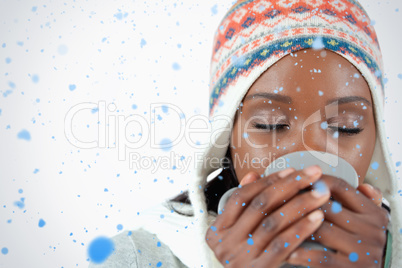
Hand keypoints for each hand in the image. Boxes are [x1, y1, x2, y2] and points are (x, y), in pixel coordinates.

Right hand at [205, 166, 329, 266]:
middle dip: (289, 186)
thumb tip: (253, 175)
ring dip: (300, 205)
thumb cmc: (246, 259)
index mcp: (217, 231)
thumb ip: (244, 205)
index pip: (241, 196)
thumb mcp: (238, 232)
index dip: (267, 181)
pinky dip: (301, 229)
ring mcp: (240, 258)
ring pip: (273, 223)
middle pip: (259, 205)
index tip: (291, 170)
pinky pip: (283, 245)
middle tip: (313, 174)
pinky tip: (317, 218)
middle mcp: (225, 243)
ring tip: (320, 194)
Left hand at [287, 176, 388, 267]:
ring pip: (321, 230)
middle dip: (299, 203)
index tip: (296, 181)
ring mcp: (363, 250)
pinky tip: (287, 251)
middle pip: (327, 207)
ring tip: (277, 225)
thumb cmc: (365, 245)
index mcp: (374, 213)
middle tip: (277, 202)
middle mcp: (372, 229)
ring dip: (296, 227)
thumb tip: (362, 185)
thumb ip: (366, 201)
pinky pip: (321, 257)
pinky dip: (302, 253)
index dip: (314, 181)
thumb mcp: (370, 222)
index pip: (340, 188)